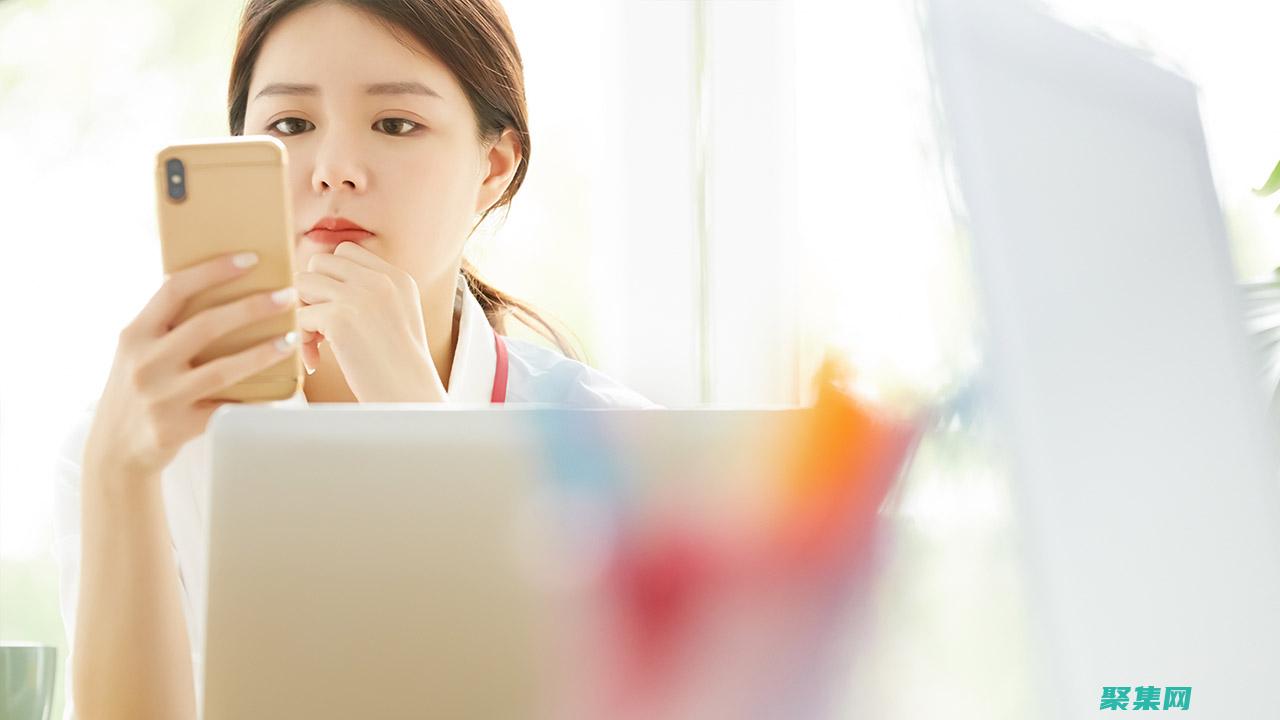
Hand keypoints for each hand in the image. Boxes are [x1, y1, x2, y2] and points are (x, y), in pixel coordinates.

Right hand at [84, 250, 299, 487]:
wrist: (115, 449)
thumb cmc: (139, 389)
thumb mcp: (138, 352)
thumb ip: (168, 327)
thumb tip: (224, 290)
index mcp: (135, 334)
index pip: (175, 289)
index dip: (213, 270)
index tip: (250, 259)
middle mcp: (145, 362)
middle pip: (206, 325)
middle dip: (252, 307)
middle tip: (288, 295)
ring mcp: (162, 397)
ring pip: (223, 369)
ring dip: (263, 352)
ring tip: (291, 337)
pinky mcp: (178, 427)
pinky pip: (228, 407)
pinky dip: (257, 396)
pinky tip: (283, 386)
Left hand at [294, 241, 446, 401]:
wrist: (410, 398)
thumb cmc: (399, 369)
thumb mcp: (399, 317)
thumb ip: (372, 293)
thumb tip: (320, 281)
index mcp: (397, 277)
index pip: (347, 251)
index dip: (332, 277)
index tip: (339, 308)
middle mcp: (380, 280)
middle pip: (321, 262)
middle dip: (314, 291)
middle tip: (323, 325)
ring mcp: (360, 297)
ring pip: (303, 283)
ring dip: (303, 311)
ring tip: (318, 343)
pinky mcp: (340, 318)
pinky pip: (299, 315)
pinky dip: (302, 339)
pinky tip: (316, 361)